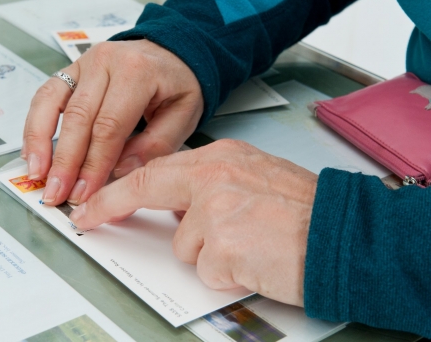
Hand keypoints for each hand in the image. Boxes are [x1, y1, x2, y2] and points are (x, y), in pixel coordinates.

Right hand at [22, 40, 202, 205]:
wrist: (172, 52)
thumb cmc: (178, 85)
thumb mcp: (184, 114)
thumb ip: (156, 144)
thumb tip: (120, 172)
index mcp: (137, 73)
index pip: (109, 126)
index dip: (94, 164)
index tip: (85, 194)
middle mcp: (106, 62)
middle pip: (78, 118)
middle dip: (66, 162)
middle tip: (57, 194)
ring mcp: (85, 63)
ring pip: (52, 104)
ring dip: (40, 143)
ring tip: (36, 175)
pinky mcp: (71, 69)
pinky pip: (46, 96)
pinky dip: (35, 125)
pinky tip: (32, 151)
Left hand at [70, 139, 317, 305]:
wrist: (344, 233)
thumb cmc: (305, 210)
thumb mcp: (254, 179)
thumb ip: (214, 187)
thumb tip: (180, 208)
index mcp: (222, 158)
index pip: (156, 169)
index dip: (119, 188)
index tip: (94, 203)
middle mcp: (215, 177)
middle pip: (147, 190)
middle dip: (111, 205)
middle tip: (87, 217)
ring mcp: (216, 210)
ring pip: (186, 246)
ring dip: (210, 255)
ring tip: (248, 246)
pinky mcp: (223, 245)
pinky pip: (208, 270)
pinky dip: (227, 273)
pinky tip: (255, 261)